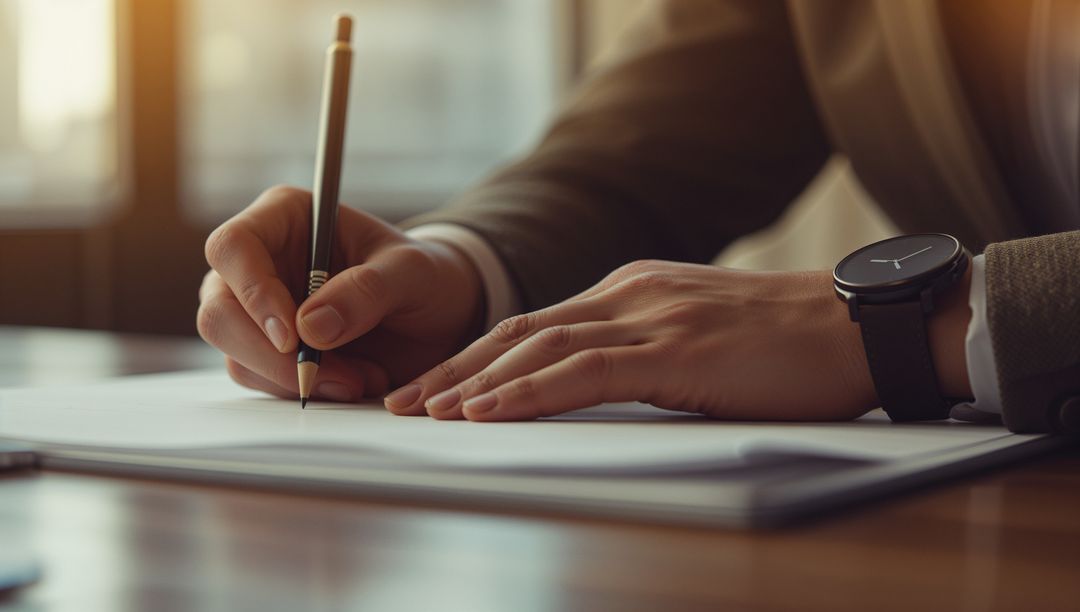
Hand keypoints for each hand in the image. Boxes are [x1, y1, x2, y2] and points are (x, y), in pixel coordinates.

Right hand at [197, 185, 483, 401]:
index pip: (233, 246)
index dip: (252, 292)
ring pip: (236, 354)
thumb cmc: (425, 275)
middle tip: (327, 376)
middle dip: (269, 355)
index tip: (292, 336)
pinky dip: (306, 391)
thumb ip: (367, 290)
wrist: (439, 315)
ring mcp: (258, 310)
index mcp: (285, 217)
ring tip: (363, 377)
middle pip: (219, 310)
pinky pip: (262, 380)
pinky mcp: (270, 351)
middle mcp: (260, 261)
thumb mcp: (413, 273)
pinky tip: (355, 381)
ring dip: (296, 378)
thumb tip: (309, 327)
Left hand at [383, 260, 884, 420]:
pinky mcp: (676, 348)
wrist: (858, 327)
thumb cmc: (787, 345)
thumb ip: (646, 354)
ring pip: (540, 347)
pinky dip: (528, 391)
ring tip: (428, 411)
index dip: (476, 357)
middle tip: (403, 401)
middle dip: (455, 368)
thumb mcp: (699, 339)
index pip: (535, 325)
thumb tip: (598, 389)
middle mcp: (630, 296)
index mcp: (633, 293)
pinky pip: (585, 371)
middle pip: (520, 331)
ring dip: (476, 382)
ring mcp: (651, 317)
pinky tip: (490, 410)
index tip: (434, 387)